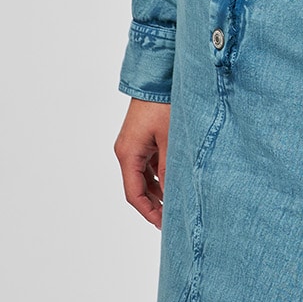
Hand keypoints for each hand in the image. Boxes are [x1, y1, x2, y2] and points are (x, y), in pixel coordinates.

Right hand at [114, 97, 170, 228]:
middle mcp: (127, 151)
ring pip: (143, 176)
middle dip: (153, 204)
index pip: (134, 194)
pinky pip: (148, 164)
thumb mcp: (170, 139)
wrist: (158, 76)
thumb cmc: (163, 104)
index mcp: (128, 153)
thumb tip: (173, 195)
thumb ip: (170, 168)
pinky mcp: (142, 138)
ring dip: (157, 191)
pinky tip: (173, 183)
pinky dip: (159, 176)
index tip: (163, 225)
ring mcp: (133, 144)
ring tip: (175, 204)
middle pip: (137, 187)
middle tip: (172, 218)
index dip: (149, 212)